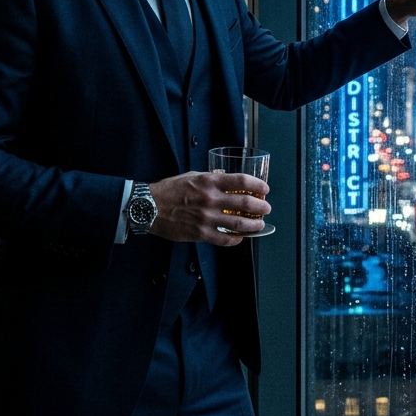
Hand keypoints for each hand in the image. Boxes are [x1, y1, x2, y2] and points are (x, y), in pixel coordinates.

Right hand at [149, 171, 270, 246]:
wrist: (149, 207)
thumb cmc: (169, 190)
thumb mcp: (192, 176)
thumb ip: (211, 179)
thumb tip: (226, 181)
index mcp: (209, 181)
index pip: (242, 181)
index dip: (258, 185)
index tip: (264, 189)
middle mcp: (210, 199)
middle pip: (246, 203)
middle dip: (261, 207)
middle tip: (266, 208)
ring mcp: (206, 218)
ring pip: (239, 224)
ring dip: (254, 225)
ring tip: (259, 224)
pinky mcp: (200, 234)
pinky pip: (225, 239)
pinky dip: (236, 239)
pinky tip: (240, 238)